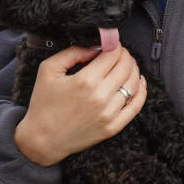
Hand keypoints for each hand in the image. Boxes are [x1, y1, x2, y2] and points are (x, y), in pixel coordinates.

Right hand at [14, 45, 146, 166]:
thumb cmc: (43, 103)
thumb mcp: (49, 69)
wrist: (42, 139)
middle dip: (125, 55)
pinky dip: (141, 91)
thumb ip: (73, 52)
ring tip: (126, 65)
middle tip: (118, 52)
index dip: (115, 44)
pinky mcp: (112, 128)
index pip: (113, 54)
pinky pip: (135, 107)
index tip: (111, 43)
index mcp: (85, 81)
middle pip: (125, 66)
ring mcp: (109, 114)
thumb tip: (95, 46)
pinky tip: (139, 82)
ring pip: (133, 84)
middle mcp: (100, 97)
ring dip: (133, 69)